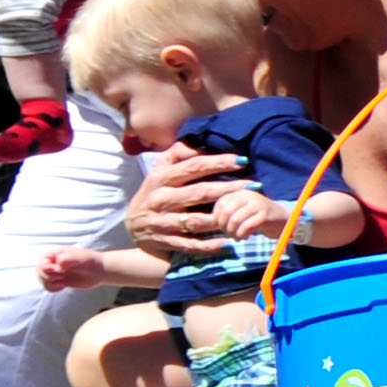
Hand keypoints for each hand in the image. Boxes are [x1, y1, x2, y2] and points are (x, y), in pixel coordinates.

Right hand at [36, 248, 108, 292]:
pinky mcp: (60, 281)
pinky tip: (63, 286)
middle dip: (46, 276)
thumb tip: (57, 264)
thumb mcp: (79, 258)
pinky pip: (48, 286)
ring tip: (62, 282)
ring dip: (49, 283)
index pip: (41, 259)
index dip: (45, 266)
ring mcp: (57, 272)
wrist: (100, 271)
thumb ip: (66, 259)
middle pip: (38, 269)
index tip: (58, 270)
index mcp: (57, 253)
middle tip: (61, 277)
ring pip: (41, 278)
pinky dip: (52, 288)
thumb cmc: (90, 261)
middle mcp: (55, 262)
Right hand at [122, 146, 243, 261]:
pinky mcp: (165, 241)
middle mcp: (161, 199)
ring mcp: (162, 222)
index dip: (218, 163)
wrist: (133, 224)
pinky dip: (208, 246)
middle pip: (198, 193)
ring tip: (243, 212)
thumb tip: (197, 139)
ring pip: (195, 220)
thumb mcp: (159, 170)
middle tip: (254, 185)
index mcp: (161, 178)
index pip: (193, 167)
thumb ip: (177, 154)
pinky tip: (227, 243)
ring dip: (220, 218)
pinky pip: (189, 244)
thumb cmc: (155, 191)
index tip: (242, 160)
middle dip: (228, 188)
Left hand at [210, 186, 280, 239]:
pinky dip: (242, 235)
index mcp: (241, 193)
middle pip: (226, 212)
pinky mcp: (264, 215)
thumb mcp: (245, 210)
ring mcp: (257, 204)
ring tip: (237, 237)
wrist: (286, 219)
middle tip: (229, 234)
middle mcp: (248, 195)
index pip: (220, 204)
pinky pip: (246, 227)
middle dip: (224, 227)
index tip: (223, 227)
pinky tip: (245, 237)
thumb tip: (215, 221)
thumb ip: (231, 211)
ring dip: (233, 232)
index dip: (218, 218)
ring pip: (235, 220)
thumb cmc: (261, 217)